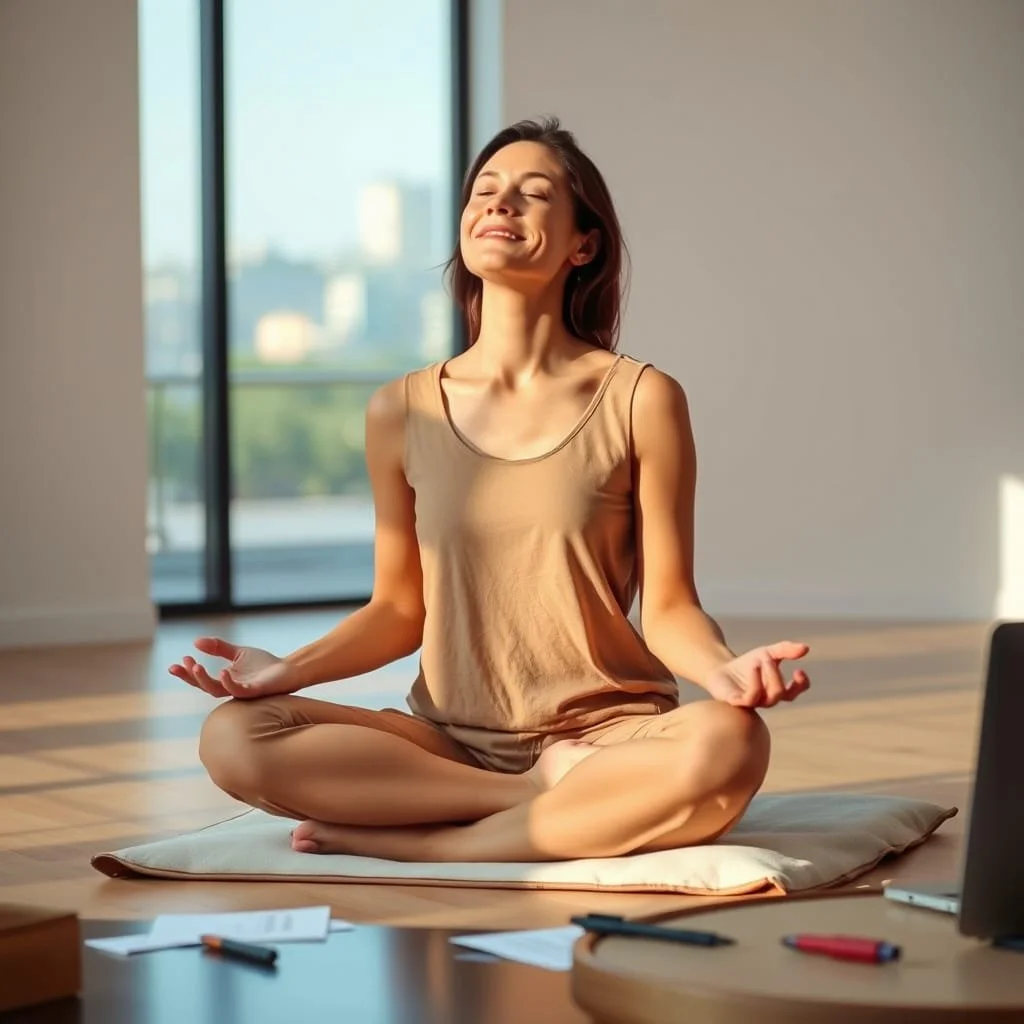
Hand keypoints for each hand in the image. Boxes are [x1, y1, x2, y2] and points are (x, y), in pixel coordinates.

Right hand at [168, 636, 297, 699]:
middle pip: (204, 686)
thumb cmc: (264, 665)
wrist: (288, 670)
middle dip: (191, 677)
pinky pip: (239, 690)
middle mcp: (230, 688)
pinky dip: (229, 682)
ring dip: (204, 680)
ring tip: (195, 667)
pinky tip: (222, 671)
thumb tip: (195, 641)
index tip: (174, 665)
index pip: (200, 679)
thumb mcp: (238, 653)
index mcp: (225, 680)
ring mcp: (242, 690)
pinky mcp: (254, 690)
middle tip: (182, 664)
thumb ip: (218, 648)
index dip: (186, 673)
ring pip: (217, 690)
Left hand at [703, 640, 810, 707]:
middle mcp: (767, 699)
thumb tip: (806, 648)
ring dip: (769, 678)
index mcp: (777, 689)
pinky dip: (755, 682)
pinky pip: (751, 698)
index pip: (795, 692)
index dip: (802, 684)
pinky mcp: (738, 702)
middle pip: (780, 693)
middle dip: (777, 674)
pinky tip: (754, 667)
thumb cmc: (746, 664)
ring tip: (762, 660)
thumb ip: (785, 650)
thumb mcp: (767, 652)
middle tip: (768, 657)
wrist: (720, 668)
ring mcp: (753, 702)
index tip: (799, 670)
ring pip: (769, 698)